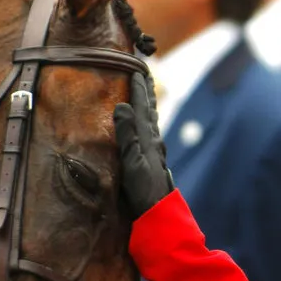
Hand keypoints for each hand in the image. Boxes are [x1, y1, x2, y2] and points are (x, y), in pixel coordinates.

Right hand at [114, 71, 173, 217]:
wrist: (158, 211)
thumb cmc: (143, 189)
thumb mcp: (132, 161)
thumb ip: (128, 134)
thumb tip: (122, 105)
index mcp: (147, 138)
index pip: (141, 107)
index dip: (138, 89)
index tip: (136, 70)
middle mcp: (152, 141)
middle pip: (149, 110)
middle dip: (146, 91)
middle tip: (144, 72)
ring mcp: (153, 151)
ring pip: (150, 120)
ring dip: (146, 104)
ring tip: (145, 92)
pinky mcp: (151, 161)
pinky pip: (149, 133)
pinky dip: (146, 121)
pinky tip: (145, 125)